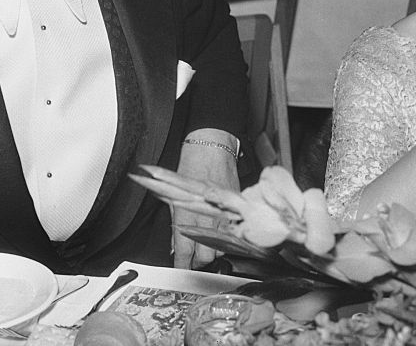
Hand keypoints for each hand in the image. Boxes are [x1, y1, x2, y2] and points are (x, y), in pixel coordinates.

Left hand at [172, 132, 238, 268]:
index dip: (182, 264)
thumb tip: (176, 247)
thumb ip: (178, 224)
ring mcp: (225, 215)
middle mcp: (208, 219)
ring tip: (207, 242)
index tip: (180, 268)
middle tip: (193, 256)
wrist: (212, 147)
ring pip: (222, 247)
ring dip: (214, 249)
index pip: (185, 252)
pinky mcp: (238, 209)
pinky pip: (233, 233)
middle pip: (206, 256)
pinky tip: (222, 231)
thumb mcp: (176, 194)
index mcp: (189, 215)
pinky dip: (227, 236)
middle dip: (199, 260)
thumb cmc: (191, 165)